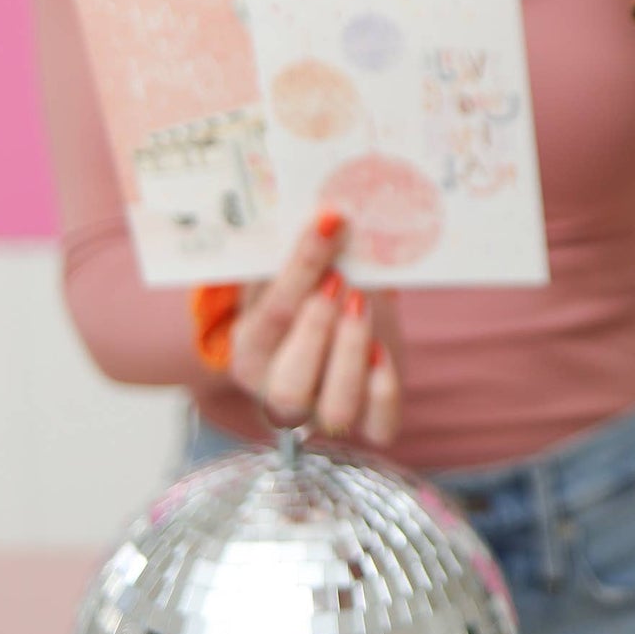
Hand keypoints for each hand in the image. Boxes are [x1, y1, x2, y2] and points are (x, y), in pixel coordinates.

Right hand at [229, 209, 401, 449]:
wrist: (326, 323)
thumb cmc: (302, 290)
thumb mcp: (283, 269)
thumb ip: (293, 249)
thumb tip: (325, 206)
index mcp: (249, 350)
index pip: (273, 314)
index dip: (302, 266)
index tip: (329, 222)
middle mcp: (278, 389)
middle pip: (290, 385)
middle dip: (317, 330)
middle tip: (340, 282)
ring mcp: (323, 410)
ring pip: (335, 410)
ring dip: (351, 356)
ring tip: (361, 306)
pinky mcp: (370, 419)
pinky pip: (380, 427)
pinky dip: (385, 393)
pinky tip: (382, 353)